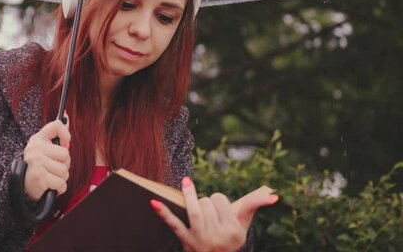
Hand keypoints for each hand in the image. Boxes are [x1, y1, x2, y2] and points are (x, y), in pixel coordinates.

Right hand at [23, 112, 70, 201]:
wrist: (22, 185)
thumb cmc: (38, 165)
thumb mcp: (45, 147)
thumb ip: (57, 133)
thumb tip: (66, 116)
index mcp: (38, 138)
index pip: (57, 125)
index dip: (65, 135)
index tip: (63, 144)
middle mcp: (35, 148)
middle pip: (65, 154)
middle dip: (64, 164)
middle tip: (52, 167)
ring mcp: (36, 162)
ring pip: (64, 170)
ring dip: (61, 177)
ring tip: (50, 176)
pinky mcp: (39, 177)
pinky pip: (61, 183)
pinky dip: (59, 187)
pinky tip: (50, 185)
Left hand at [151, 177, 277, 251]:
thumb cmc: (230, 237)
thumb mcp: (243, 224)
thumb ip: (254, 204)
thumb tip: (273, 194)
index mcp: (234, 231)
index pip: (221, 200)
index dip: (218, 200)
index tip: (219, 208)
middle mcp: (219, 237)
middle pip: (207, 203)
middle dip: (205, 201)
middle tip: (208, 212)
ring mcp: (201, 240)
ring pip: (194, 210)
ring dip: (190, 196)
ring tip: (187, 184)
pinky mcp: (186, 242)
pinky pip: (173, 224)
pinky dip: (163, 212)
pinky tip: (153, 201)